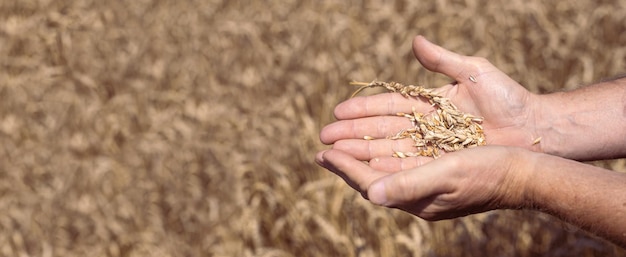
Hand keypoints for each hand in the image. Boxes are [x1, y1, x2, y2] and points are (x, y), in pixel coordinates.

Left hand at [315, 146, 530, 219]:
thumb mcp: (447, 173)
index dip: (345, 168)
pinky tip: (377, 147)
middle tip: (321, 151)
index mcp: (416, 199)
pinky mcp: (437, 175)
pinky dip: (383, 155)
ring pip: (384, 171)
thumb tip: (370, 193)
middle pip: (372, 179)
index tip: (322, 152)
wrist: (524, 173)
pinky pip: (400, 166)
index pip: (369, 184)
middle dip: (346, 164)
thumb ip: (409, 182)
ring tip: (341, 147)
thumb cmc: (489, 171)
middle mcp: (417, 195)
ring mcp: (427, 186)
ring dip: (361, 157)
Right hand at [320, 36, 542, 163]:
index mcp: (429, 103)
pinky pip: (407, 167)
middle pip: (381, 130)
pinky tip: (364, 170)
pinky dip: (385, 169)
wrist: (535, 129)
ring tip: (334, 155)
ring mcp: (431, 147)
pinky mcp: (440, 165)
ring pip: (389, 150)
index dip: (362, 109)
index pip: (388, 105)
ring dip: (361, 153)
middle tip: (323, 139)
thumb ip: (443, 60)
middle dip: (352, 135)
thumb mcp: (474, 72)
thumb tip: (414, 41)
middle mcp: (425, 126)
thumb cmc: (508, 98)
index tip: (337, 112)